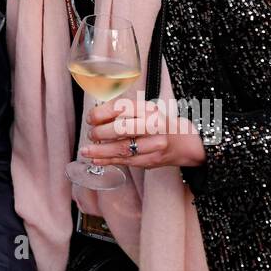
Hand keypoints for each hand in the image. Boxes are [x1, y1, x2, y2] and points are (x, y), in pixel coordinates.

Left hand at [82, 95, 205, 169]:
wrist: (184, 142)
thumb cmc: (159, 124)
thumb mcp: (145, 111)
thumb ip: (123, 112)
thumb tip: (95, 116)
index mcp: (148, 109)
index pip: (122, 108)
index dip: (102, 113)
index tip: (90, 118)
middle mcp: (153, 126)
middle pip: (122, 129)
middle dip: (100, 132)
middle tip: (90, 134)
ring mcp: (153, 145)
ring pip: (122, 148)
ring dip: (100, 151)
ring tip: (86, 151)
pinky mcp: (151, 160)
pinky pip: (125, 161)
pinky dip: (108, 161)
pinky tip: (96, 160)